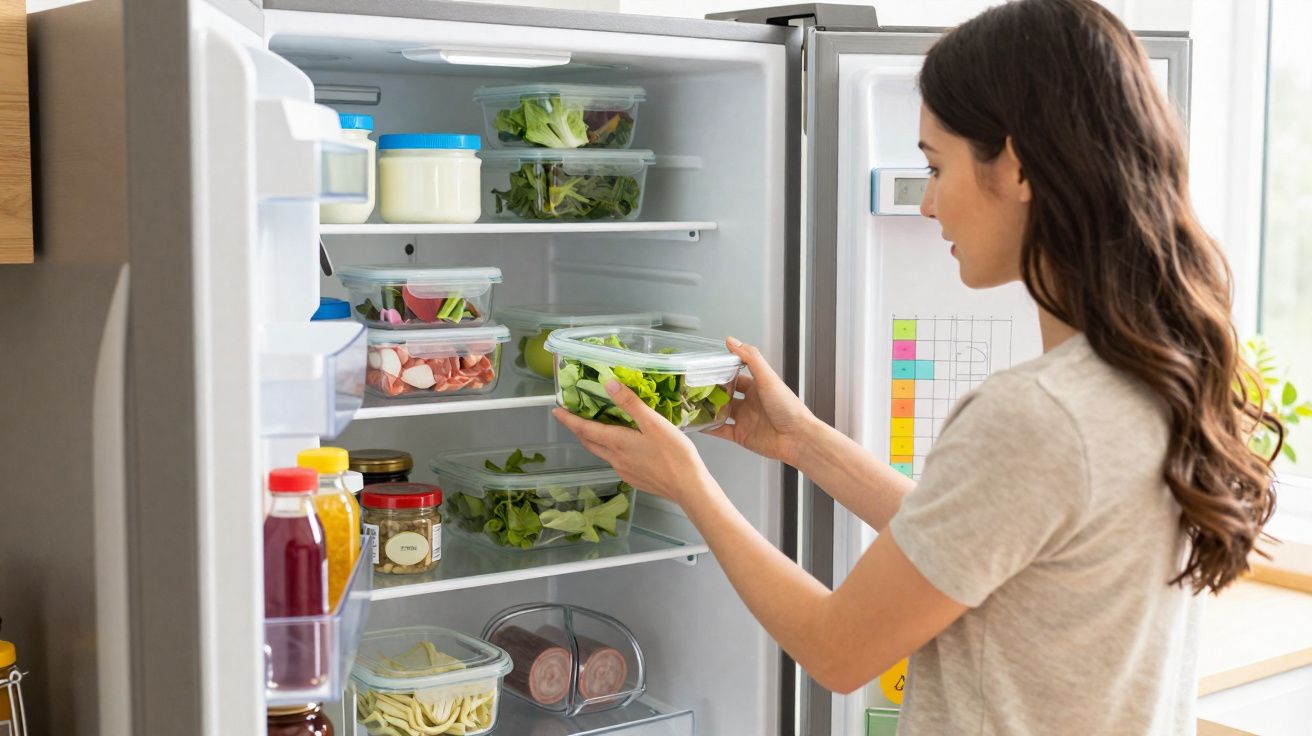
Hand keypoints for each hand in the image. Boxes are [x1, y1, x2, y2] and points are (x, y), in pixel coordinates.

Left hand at [552, 380, 719, 508]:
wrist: (688, 487)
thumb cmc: (674, 454)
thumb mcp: (654, 423)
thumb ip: (630, 403)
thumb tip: (608, 384)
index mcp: (617, 442)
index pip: (584, 429)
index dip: (568, 419)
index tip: (555, 410)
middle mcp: (615, 458)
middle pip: (589, 442)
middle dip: (578, 429)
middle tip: (573, 417)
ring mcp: (624, 471)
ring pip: (603, 452)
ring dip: (596, 439)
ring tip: (599, 427)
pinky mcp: (635, 479)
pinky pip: (617, 462)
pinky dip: (613, 450)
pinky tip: (625, 446)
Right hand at [706, 338, 817, 466]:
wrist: (797, 438)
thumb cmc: (788, 407)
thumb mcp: (768, 378)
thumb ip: (750, 358)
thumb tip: (732, 341)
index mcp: (758, 387)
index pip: (736, 376)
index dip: (722, 373)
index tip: (707, 368)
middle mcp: (750, 403)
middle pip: (726, 395)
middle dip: (712, 391)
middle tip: (694, 387)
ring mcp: (745, 420)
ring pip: (721, 412)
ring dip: (708, 409)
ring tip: (691, 403)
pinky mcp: (741, 436)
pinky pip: (721, 431)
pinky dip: (709, 428)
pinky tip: (698, 424)